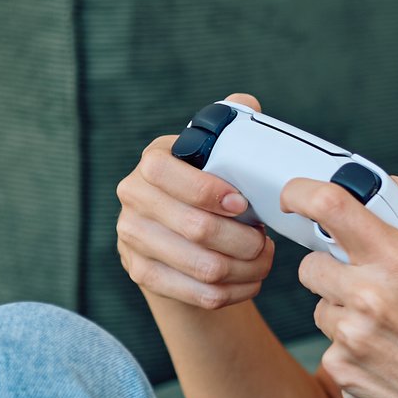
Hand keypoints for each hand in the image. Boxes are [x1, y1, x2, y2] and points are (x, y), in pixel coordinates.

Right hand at [116, 91, 274, 308]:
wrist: (179, 239)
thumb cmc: (208, 191)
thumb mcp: (216, 157)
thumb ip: (231, 130)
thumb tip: (245, 104)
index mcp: (153, 161)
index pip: (166, 172)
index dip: (208, 191)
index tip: (243, 205)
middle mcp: (133, 197)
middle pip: (195, 228)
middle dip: (243, 240)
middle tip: (265, 242)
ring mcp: (132, 238)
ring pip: (203, 266)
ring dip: (245, 268)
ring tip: (263, 260)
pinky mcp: (141, 273)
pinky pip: (198, 293)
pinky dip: (234, 292)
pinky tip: (250, 282)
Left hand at [283, 175, 397, 397]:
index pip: (330, 207)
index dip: (302, 193)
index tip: (296, 196)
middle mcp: (370, 295)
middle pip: (311, 264)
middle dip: (333, 268)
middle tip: (368, 282)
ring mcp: (351, 336)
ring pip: (319, 306)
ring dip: (343, 310)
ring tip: (386, 325)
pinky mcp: (341, 369)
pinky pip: (328, 344)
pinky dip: (350, 346)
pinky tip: (384, 354)